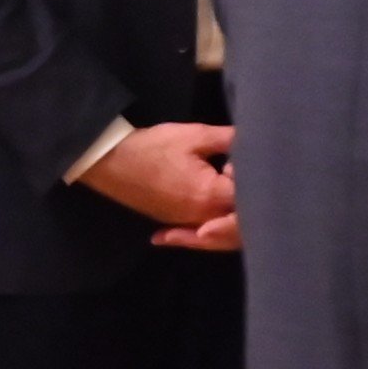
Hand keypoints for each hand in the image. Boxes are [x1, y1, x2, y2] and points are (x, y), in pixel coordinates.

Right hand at [78, 121, 239, 252]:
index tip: (237, 161)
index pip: (249, 198)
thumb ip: (230, 140)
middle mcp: (201, 217)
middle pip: (239, 223)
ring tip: (228, 189)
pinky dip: (212, 227)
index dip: (252, 179)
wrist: (109, 162)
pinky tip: (214, 218)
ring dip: (231, 216)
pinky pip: (201, 232)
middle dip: (248, 203)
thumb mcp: (195, 136)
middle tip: (235, 175)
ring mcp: (186, 223)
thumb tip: (258, 141)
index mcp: (209, 196)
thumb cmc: (153, 147)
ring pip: (221, 232)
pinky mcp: (174, 222)